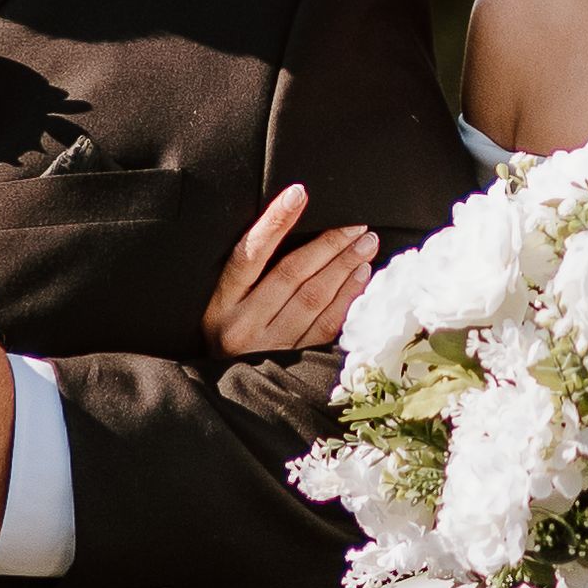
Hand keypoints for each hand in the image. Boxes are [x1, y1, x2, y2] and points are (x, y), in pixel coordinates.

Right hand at [201, 185, 376, 355]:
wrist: (229, 395)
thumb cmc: (229, 335)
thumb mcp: (224, 305)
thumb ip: (250, 272)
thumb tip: (291, 224)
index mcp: (221, 304)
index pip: (249, 254)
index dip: (274, 222)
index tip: (298, 193)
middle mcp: (243, 326)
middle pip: (291, 275)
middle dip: (328, 244)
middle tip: (355, 223)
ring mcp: (270, 348)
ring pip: (313, 299)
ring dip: (344, 266)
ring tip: (365, 243)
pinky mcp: (294, 364)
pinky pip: (327, 326)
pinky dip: (347, 298)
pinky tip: (361, 276)